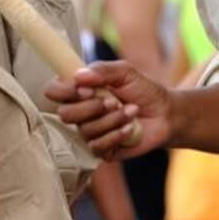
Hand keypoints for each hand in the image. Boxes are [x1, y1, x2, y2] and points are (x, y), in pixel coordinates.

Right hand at [44, 61, 171, 159]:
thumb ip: (102, 70)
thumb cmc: (143, 91)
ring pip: (85, 130)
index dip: (65, 91)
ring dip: (112, 119)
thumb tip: (78, 76)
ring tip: (131, 111)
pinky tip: (130, 128)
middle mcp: (78, 112)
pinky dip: (117, 135)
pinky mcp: (100, 149)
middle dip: (92, 107)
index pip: (52, 91)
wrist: (166, 114)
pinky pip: (97, 146)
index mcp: (78, 91)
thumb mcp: (126, 72)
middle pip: (65, 114)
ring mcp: (88, 132)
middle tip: (114, 101)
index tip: (87, 89)